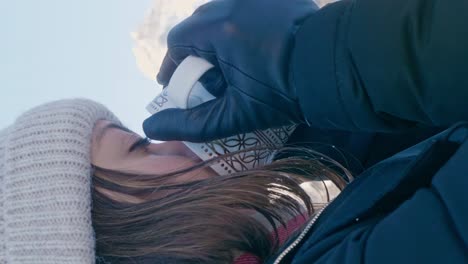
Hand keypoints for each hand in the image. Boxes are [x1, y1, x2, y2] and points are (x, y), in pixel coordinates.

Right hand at [143, 0, 317, 141]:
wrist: (336, 71)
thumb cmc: (286, 93)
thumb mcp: (236, 113)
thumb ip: (192, 123)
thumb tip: (151, 129)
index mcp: (219, 26)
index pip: (178, 41)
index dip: (173, 66)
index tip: (177, 87)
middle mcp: (234, 1)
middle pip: (199, 26)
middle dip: (196, 54)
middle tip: (206, 81)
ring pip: (221, 15)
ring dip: (218, 39)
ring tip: (230, 66)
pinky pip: (245, 10)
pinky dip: (241, 28)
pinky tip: (253, 50)